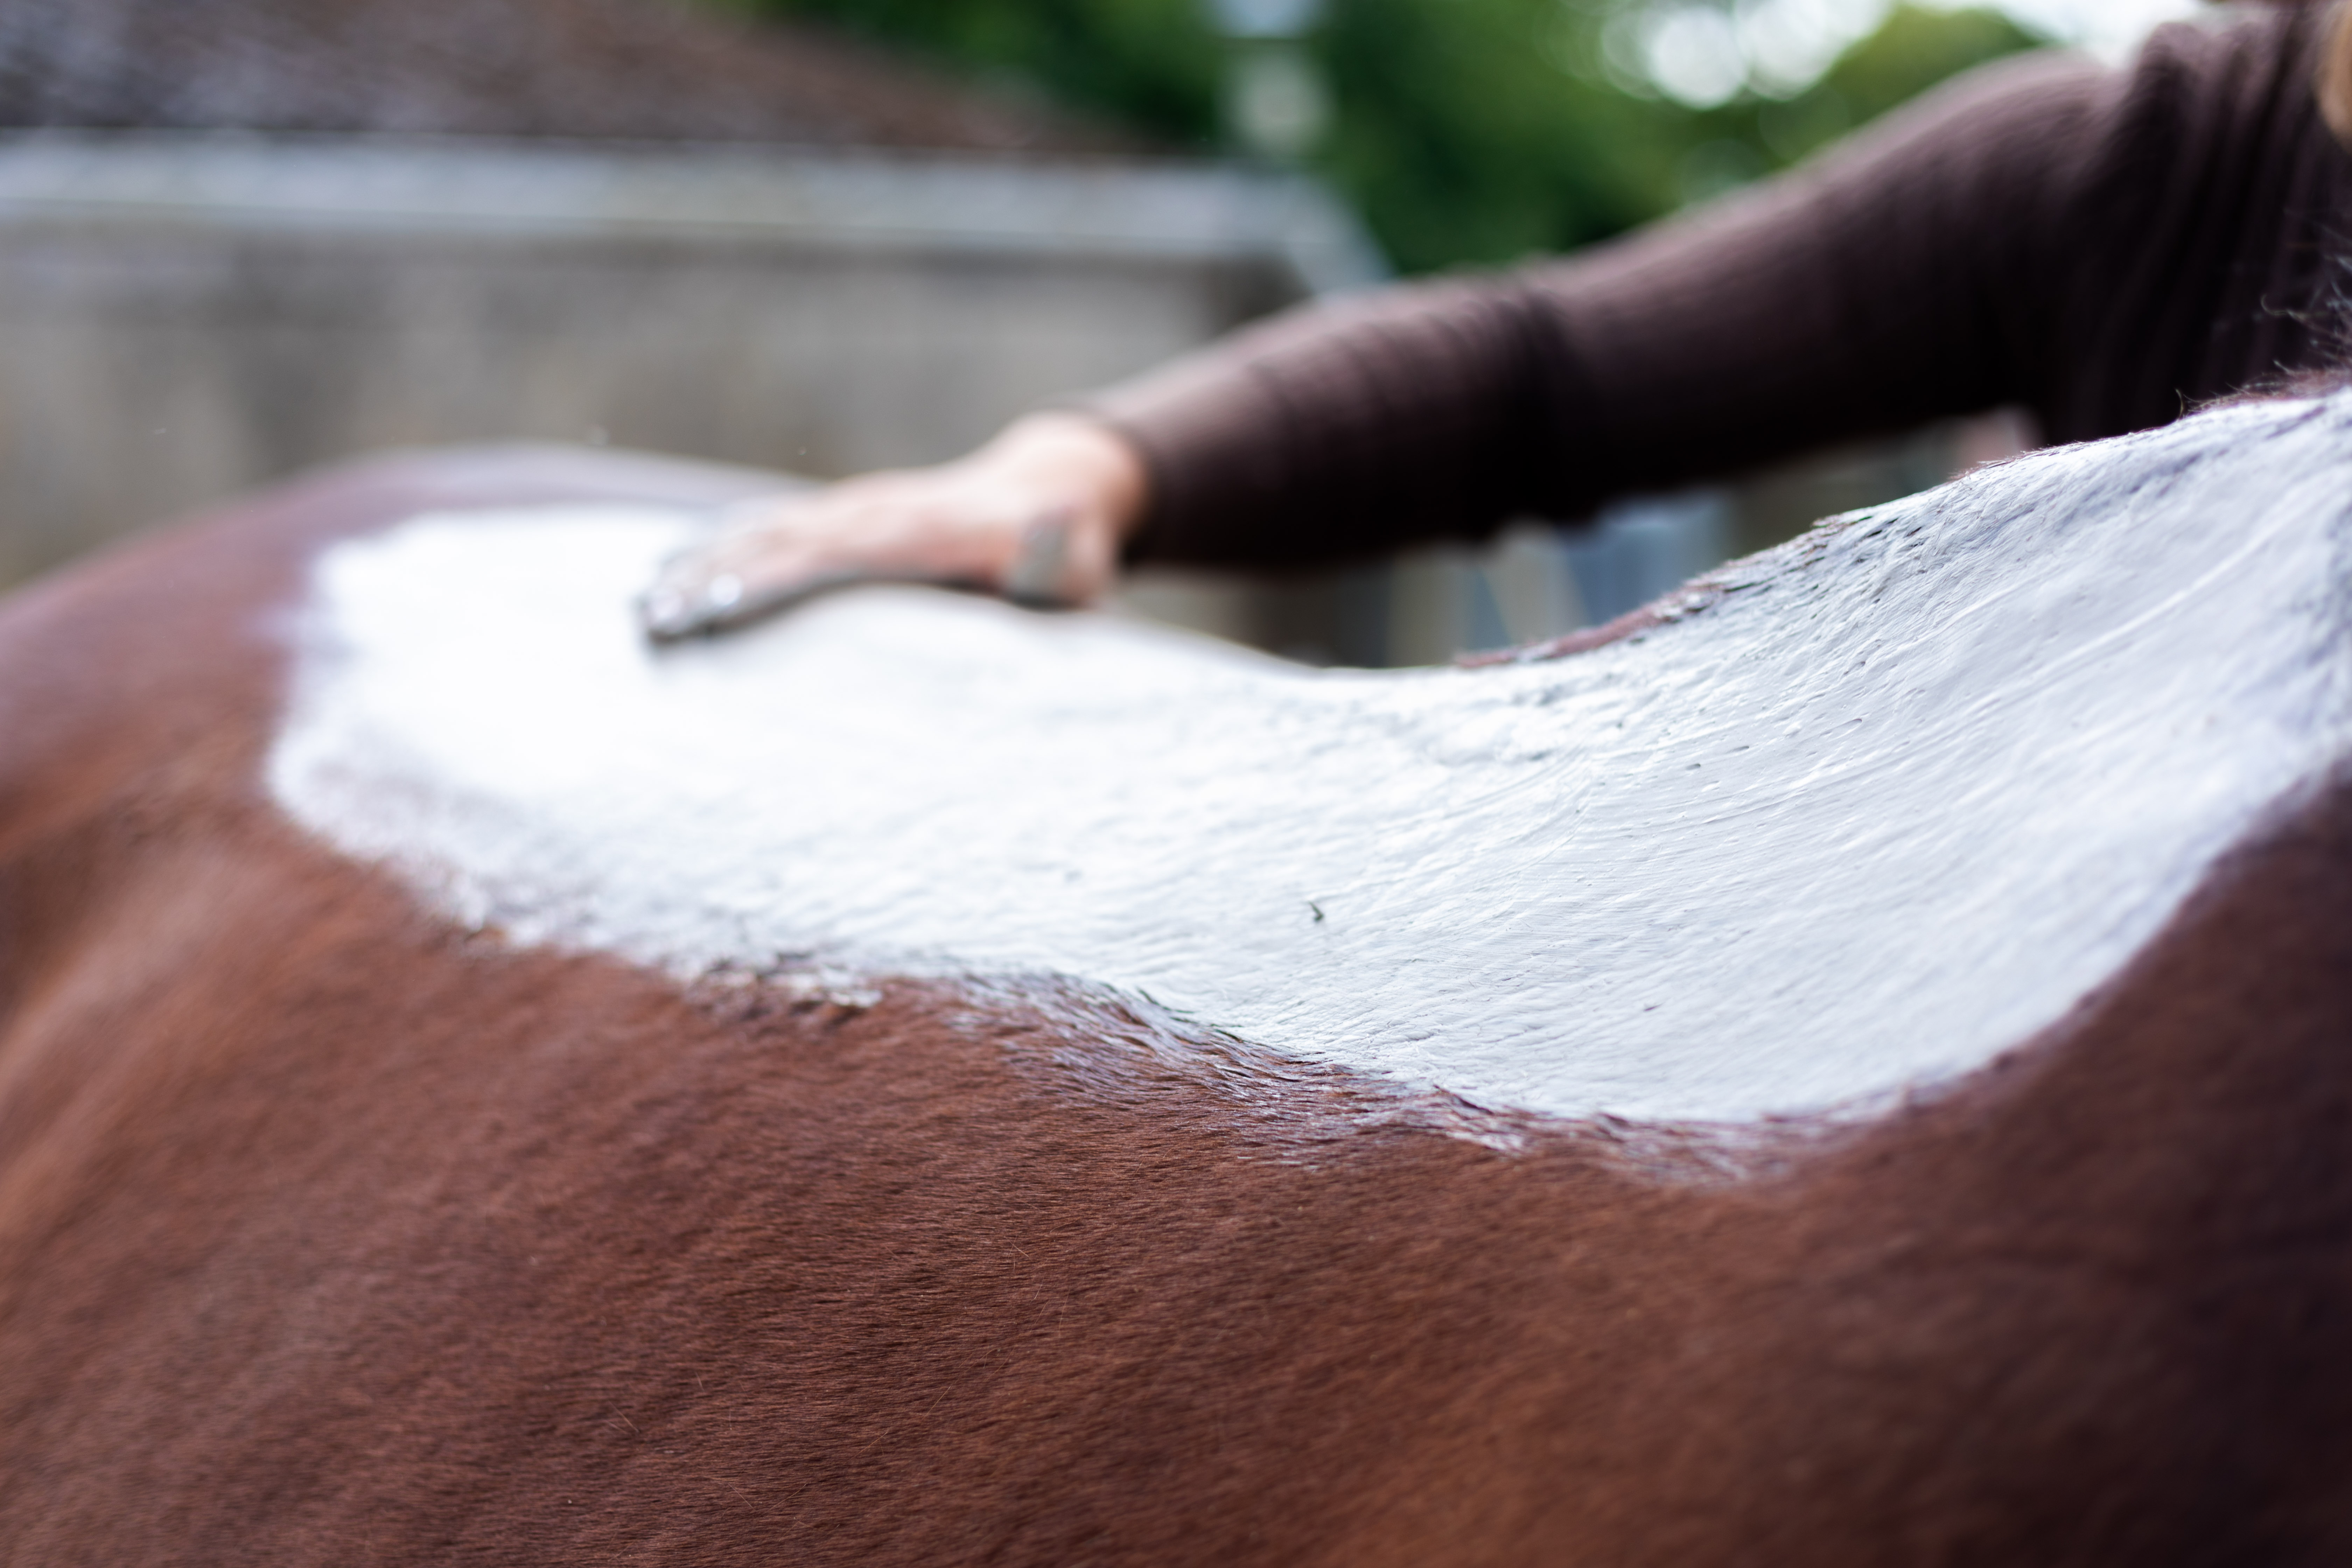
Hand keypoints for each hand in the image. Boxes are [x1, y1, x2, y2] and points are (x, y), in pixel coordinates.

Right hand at [639, 414, 1148, 640]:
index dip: (765, 579)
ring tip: (639, 608)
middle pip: (775, 545)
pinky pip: (773, 526)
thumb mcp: (1069, 561)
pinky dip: (718, 542)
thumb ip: (1055, 554)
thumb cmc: (1064, 551)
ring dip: (699, 565)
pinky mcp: (847, 518)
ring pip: (762, 533)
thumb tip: (1060, 524)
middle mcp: (871, 514)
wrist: (1054, 491)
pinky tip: (667, 565)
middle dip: (708, 580)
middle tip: (649, 623)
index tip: (709, 605)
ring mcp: (854, 511)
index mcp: (915, 534)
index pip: (823, 557)